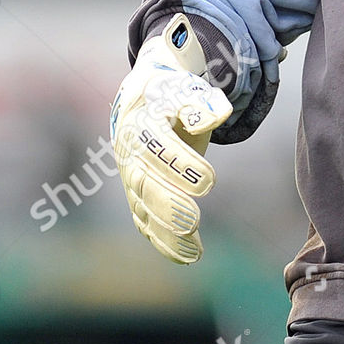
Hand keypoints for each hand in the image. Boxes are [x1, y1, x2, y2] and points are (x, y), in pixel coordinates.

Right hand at [111, 13, 231, 263]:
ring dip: (166, 232)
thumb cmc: (173, 93)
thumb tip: (213, 117)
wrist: (144, 98)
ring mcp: (130, 176)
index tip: (210, 182)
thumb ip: (202, 102)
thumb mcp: (187, 88)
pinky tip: (187, 256)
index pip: (157, 146)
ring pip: (142, 208)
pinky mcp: (137, 195)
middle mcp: (130, 153)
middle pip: (143, 182)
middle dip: (167, 204)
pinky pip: (145, 221)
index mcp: (141, 122)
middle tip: (193, 221)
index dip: (181, 164)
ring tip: (194, 250)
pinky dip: (163, 241)